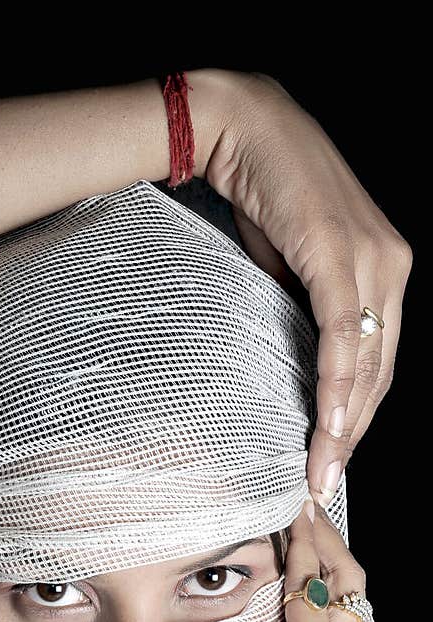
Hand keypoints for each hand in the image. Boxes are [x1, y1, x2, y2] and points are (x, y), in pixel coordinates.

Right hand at [203, 70, 411, 507]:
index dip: (356, 416)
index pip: (376, 361)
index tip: (329, 459)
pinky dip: (336, 384)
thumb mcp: (285, 265)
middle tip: (324, 481)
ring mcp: (373, 259)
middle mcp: (391, 267)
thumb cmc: (260, 194)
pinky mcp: (342, 255)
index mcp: (381, 271)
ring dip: (346, 424)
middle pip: (380, 372)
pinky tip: (327, 425)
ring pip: (368, 362)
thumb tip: (293, 353)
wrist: (242, 129)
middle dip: (354, 435)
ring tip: (322, 470)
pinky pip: (344, 335)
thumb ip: (300, 307)